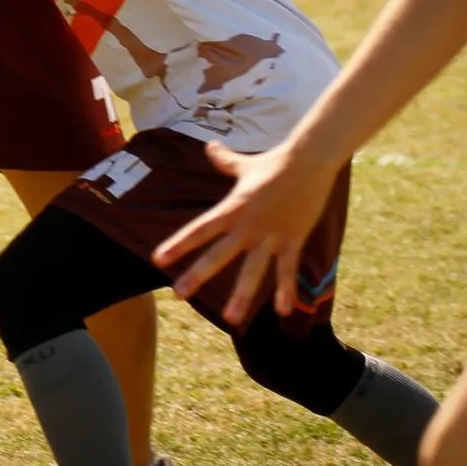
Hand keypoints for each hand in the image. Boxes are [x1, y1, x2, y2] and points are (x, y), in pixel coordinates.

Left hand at [152, 141, 342, 325]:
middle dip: (198, 275)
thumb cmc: (275, 162)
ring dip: (242, 295)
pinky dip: (286, 290)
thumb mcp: (244, 164)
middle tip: (178, 295)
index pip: (198, 230)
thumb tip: (210, 146)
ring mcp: (271, 235)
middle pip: (218, 254)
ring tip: (231, 319)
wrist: (309, 161)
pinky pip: (287, 270)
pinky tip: (281, 312)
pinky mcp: (293, 240)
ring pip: (253, 270)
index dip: (178, 245)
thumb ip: (225, 161)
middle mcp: (247, 225)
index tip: (157, 260)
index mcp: (231, 209)